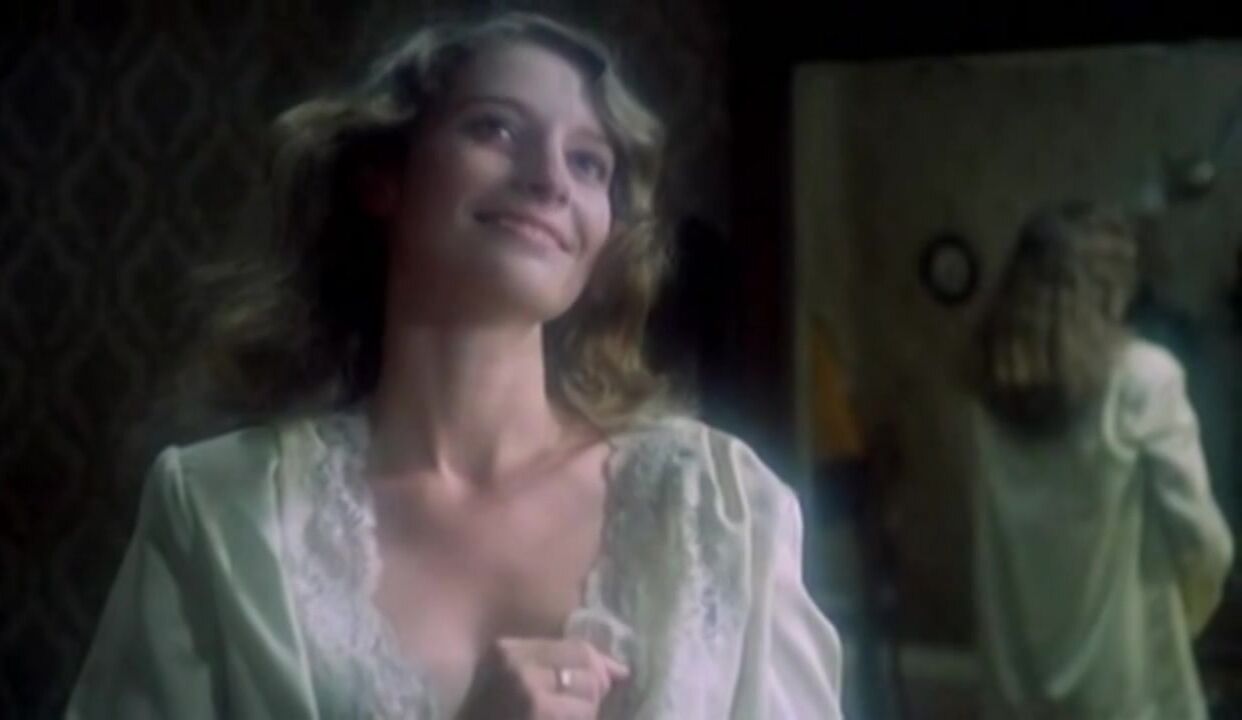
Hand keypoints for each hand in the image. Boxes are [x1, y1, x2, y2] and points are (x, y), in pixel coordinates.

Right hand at [456, 636, 628, 719]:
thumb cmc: (486, 713)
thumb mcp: (515, 683)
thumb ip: (561, 667)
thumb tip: (621, 671)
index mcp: (508, 651)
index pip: (577, 649)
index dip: (600, 668)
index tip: (608, 682)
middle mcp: (517, 668)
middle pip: (588, 674)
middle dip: (590, 698)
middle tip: (567, 711)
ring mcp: (527, 698)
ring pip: (589, 703)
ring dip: (583, 718)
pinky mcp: (536, 717)